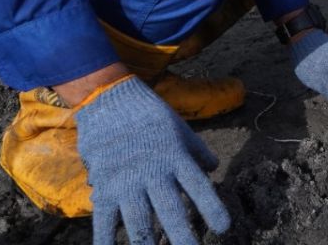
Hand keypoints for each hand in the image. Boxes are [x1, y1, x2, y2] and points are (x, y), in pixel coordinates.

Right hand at [75, 76, 230, 243]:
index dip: (211, 207)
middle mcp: (153, 173)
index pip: (198, 186)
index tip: (223, 228)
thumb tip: (214, 168)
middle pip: (171, 210)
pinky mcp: (104, 188)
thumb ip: (197, 150)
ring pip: (139, 223)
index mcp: (175, 157)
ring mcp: (126, 183)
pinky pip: (104, 222)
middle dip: (183, 236)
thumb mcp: (178, 128)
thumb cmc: (148, 114)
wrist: (109, 98)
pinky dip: (106, 242)